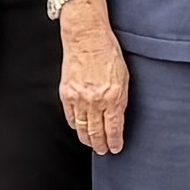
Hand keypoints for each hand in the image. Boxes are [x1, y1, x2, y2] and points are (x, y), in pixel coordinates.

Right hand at [57, 5, 129, 155]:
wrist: (86, 38)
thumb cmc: (108, 53)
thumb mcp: (124, 78)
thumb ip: (120, 100)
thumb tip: (118, 118)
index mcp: (112, 97)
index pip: (113, 129)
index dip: (114, 142)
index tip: (116, 148)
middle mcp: (94, 101)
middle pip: (96, 133)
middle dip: (100, 145)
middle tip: (102, 151)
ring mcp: (78, 98)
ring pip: (81, 128)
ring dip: (87, 139)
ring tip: (91, 144)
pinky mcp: (66, 93)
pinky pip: (70, 117)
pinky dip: (75, 125)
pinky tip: (79, 128)